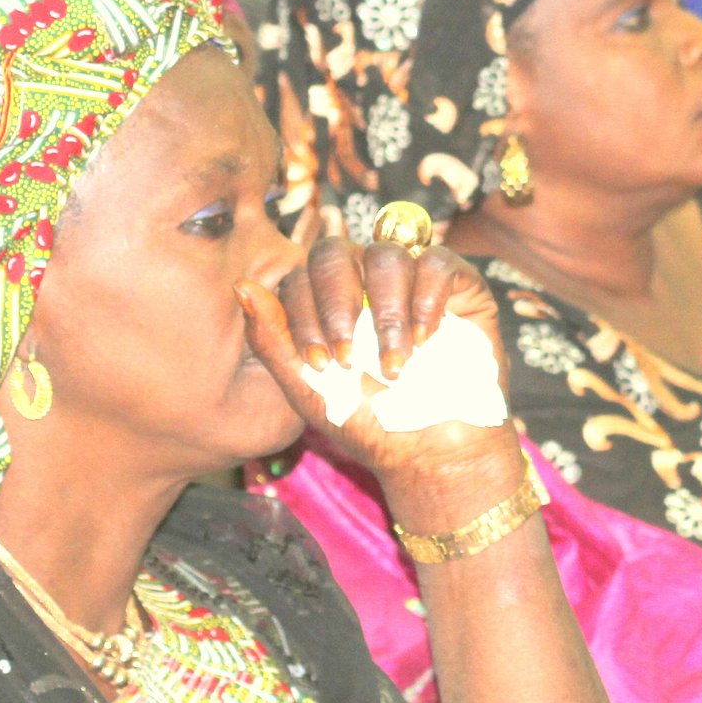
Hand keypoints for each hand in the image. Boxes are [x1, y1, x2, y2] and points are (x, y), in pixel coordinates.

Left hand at [239, 234, 524, 530]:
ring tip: (393, 364)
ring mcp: (413, 280)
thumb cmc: (367, 422)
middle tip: (347, 356)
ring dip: (384, 313)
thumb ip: (273, 339)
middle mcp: (367, 282)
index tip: (321, 363)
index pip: (301, 274)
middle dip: (336, 302)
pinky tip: (426, 339)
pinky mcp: (460, 285)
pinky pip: (438, 261)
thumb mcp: (307, 388)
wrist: (429, 450)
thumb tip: (241, 285)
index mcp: (328, 301)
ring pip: (387, 255)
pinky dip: (427, 297)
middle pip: (337, 251)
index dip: (305, 313)